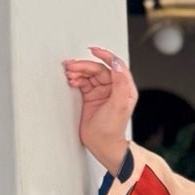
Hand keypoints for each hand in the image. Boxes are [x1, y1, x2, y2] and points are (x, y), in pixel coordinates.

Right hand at [62, 43, 136, 172]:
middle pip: (99, 69)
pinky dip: (76, 79)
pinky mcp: (91, 97)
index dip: (106, 56)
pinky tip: (71, 80)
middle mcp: (114, 88)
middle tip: (72, 66)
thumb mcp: (119, 104)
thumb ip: (120, 83)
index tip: (94, 50)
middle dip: (84, 66)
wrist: (102, 144)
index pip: (116, 65)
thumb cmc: (112, 129)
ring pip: (89, 74)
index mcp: (125, 88)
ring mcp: (102, 92)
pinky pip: (82, 82)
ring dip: (78, 71)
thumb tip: (118, 64)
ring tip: (69, 73)